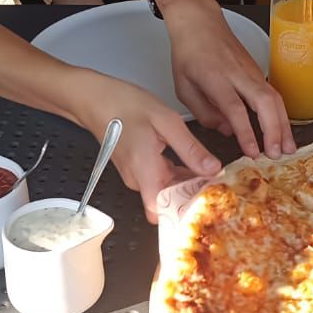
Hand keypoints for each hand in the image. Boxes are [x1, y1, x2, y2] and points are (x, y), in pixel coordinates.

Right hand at [69, 73, 221, 222]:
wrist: (96, 99)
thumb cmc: (124, 105)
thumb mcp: (166, 122)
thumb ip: (190, 149)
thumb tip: (212, 169)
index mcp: (145, 171)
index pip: (162, 213)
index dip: (184, 212)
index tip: (207, 200)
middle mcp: (137, 179)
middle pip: (168, 204)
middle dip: (192, 197)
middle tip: (217, 185)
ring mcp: (135, 175)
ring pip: (165, 192)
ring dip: (186, 186)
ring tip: (209, 173)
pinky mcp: (136, 169)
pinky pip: (159, 181)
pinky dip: (176, 176)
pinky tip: (191, 164)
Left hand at [157, 0, 293, 160]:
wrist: (199, 20)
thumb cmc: (188, 52)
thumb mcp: (183, 87)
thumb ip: (204, 112)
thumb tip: (228, 131)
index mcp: (215, 78)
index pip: (234, 108)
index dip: (246, 131)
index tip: (253, 152)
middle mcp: (238, 74)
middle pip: (264, 102)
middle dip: (274, 130)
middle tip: (277, 154)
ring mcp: (252, 71)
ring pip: (274, 98)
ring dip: (283, 124)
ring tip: (288, 149)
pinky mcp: (258, 71)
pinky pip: (274, 95)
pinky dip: (281, 114)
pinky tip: (282, 132)